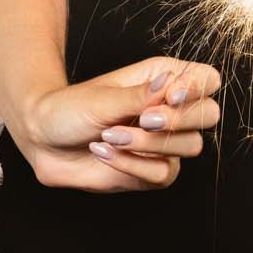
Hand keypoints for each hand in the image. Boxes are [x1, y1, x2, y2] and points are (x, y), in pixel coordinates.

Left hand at [13, 57, 221, 191]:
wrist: (43, 140)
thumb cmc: (69, 109)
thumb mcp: (102, 97)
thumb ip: (141, 95)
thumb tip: (171, 82)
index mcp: (162, 79)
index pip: (207, 79)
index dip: (197, 87)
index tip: (170, 95)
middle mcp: (170, 110)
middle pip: (208, 114)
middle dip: (178, 119)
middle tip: (142, 120)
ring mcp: (164, 142)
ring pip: (190, 146)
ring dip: (149, 144)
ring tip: (109, 136)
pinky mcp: (153, 170)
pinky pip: (164, 174)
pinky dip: (133, 165)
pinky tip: (104, 153)